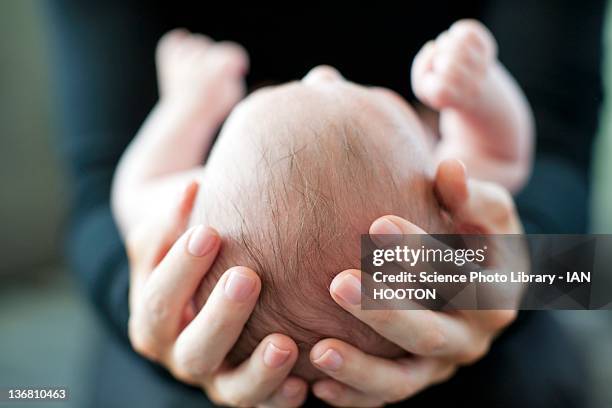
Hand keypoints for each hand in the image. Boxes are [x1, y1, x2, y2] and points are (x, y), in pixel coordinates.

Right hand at [126, 181, 306, 406]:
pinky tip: (305, 386)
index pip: (159, 299)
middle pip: (192, 349)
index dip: (181, 269)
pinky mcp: (249, 387)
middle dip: (220, 317)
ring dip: (258, 371)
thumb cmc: (195, 240)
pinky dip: (282, 398)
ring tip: (285, 344)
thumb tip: (193, 188)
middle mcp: (180, 353)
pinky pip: (265, 404)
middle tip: (248, 278)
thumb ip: (176, 212)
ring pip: (231, 390)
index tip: (210, 232)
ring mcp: (217, 376)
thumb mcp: (176, 227)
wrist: (206, 271)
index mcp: (155, 315)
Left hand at [309, 159, 519, 405]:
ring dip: (361, 368)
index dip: (423, 254)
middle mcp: (471, 336)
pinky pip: (383, 396)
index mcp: (497, 293)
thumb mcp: (479, 207)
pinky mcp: (414, 376)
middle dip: (384, 310)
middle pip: (431, 334)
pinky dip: (352, 394)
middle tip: (338, 283)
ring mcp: (441, 364)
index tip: (378, 224)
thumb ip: (465, 192)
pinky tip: (317, 386)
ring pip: (404, 380)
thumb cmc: (467, 228)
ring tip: (319, 350)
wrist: (465, 265)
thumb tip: (449, 167)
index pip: (463, 279)